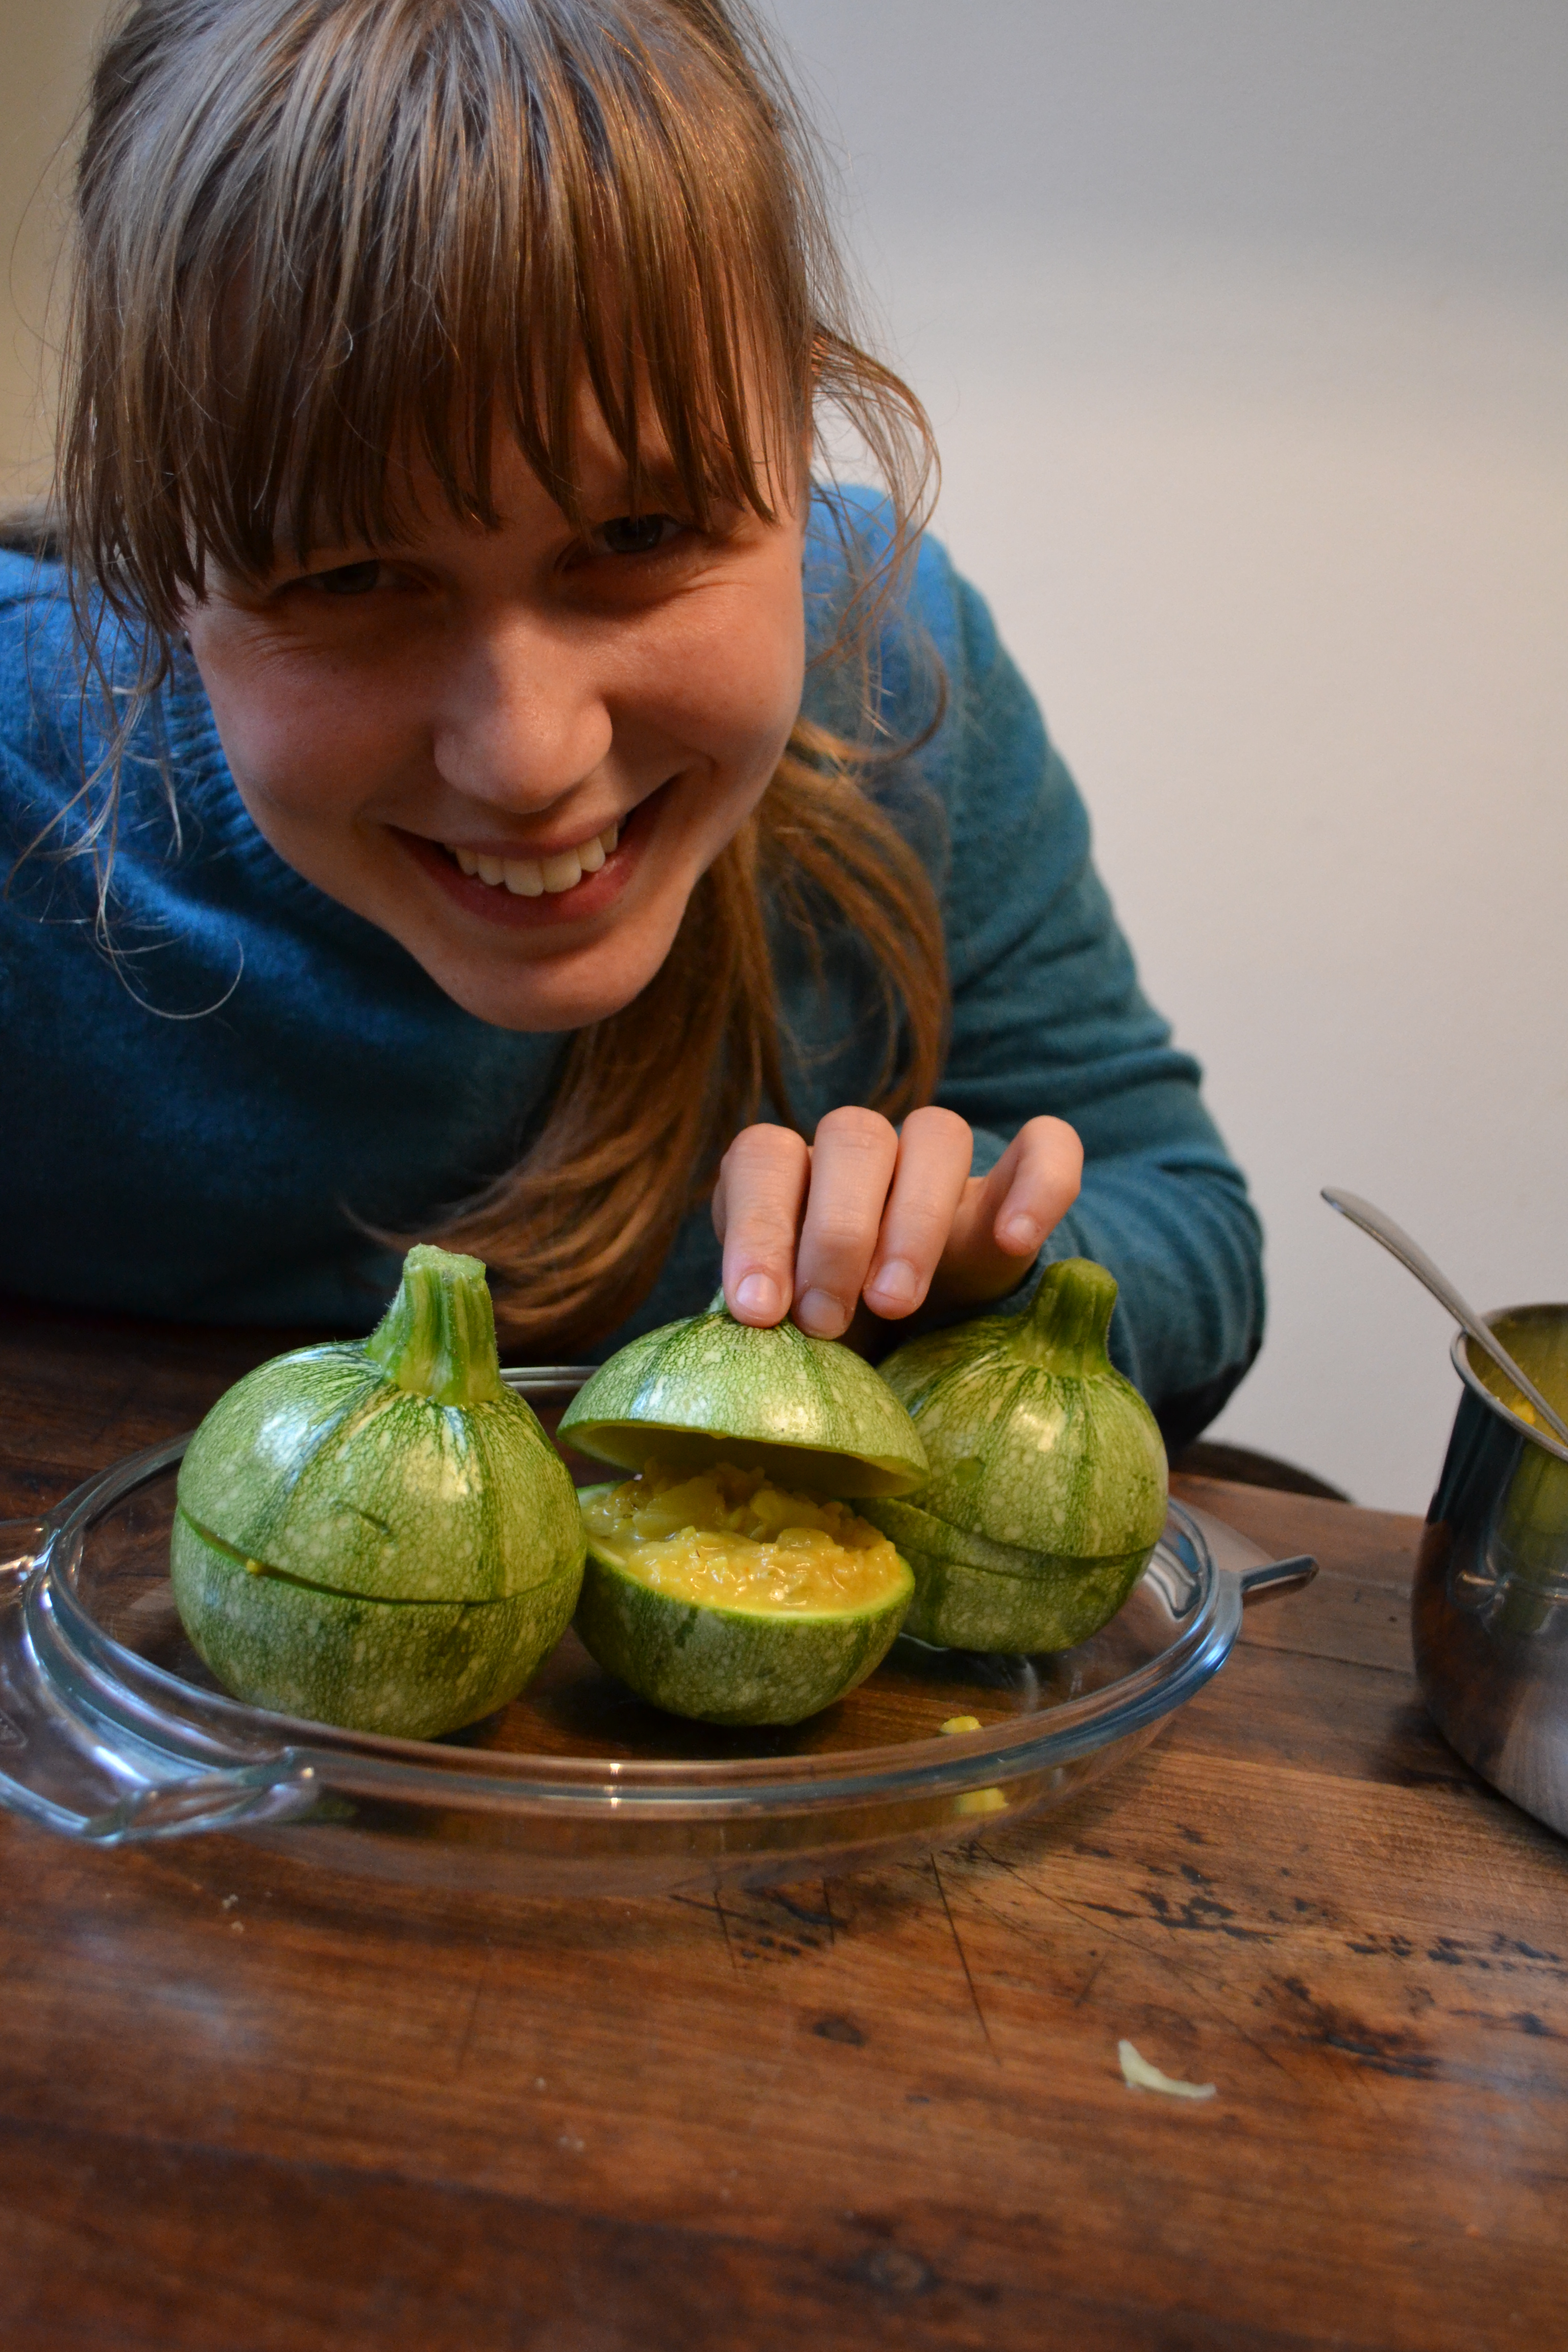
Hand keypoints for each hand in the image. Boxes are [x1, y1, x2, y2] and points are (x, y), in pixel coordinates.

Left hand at [711, 1106, 1083, 1339]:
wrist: (916, 1349)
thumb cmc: (836, 1342)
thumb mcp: (793, 1338)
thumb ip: (771, 1330)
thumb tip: (745, 1355)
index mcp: (793, 1176)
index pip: (765, 1158)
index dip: (756, 1227)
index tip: (759, 1312)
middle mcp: (864, 1154)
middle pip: (853, 1136)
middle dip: (836, 1232)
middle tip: (826, 1321)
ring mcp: (942, 1164)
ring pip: (937, 1132)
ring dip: (915, 1217)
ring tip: (896, 1302)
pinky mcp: (1018, 1184)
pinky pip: (1045, 1147)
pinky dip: (1038, 1184)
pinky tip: (1016, 1242)